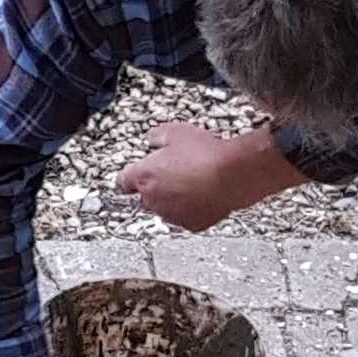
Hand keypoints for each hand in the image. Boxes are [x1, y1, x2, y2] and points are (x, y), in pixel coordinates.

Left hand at [116, 119, 302, 231]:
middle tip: (176, 172)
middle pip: (146, 196)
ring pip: (167, 208)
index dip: (131, 177)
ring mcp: (173, 215)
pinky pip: (187, 217)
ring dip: (174, 198)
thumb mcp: (176, 132)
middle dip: (157, 186)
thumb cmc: (205, 154)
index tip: (134, 175)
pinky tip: (204, 193)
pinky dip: (193, 208)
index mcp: (144, 177)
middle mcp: (154, 200)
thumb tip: (153, 140)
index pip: (124, 181)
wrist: (233, 174)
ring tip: (194, 181)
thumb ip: (157, 136)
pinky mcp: (193, 224)